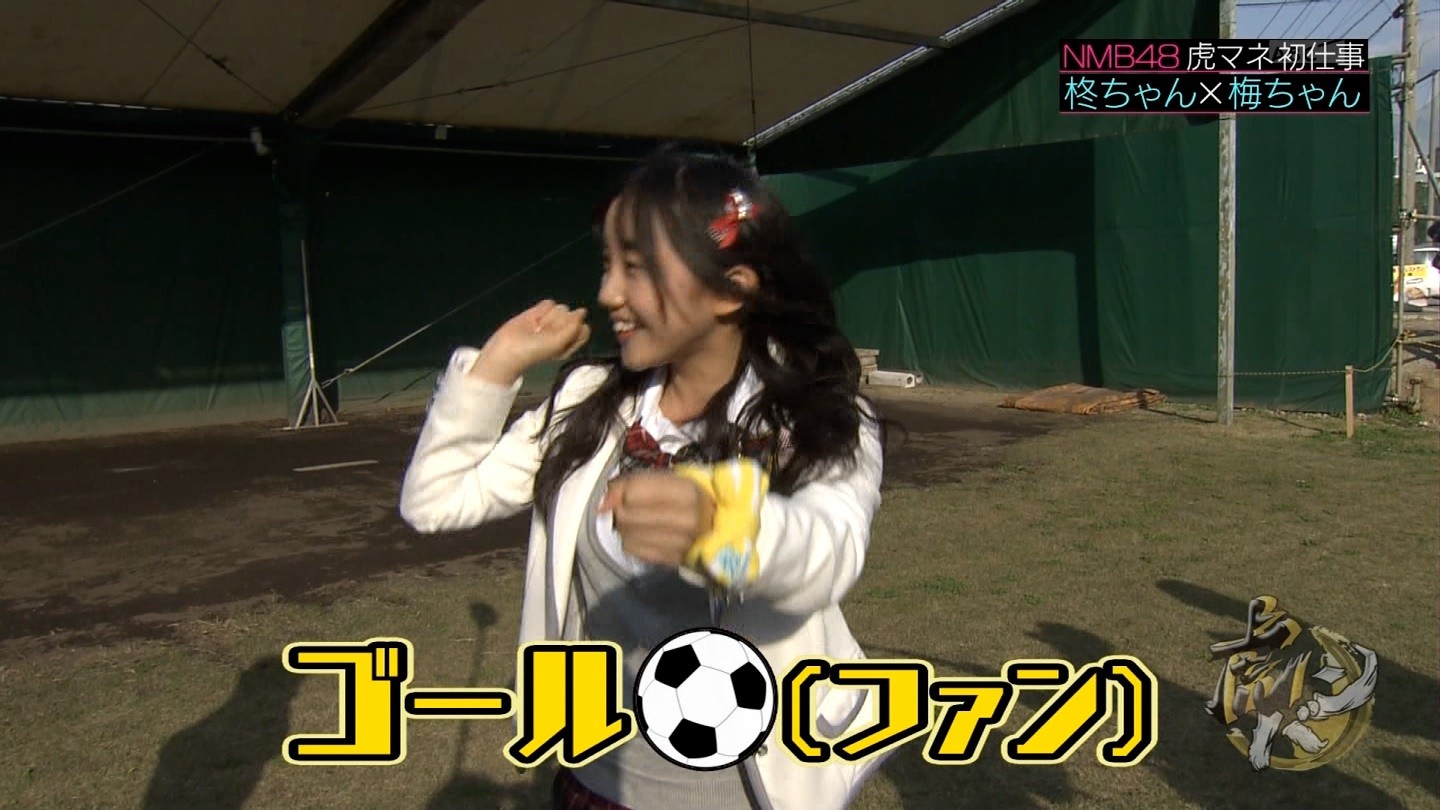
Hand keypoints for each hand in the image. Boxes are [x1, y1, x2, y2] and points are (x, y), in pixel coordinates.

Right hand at [470, 300, 590, 383]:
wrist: (507, 348)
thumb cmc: (535, 351)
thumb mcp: (559, 343)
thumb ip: (574, 327)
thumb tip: (582, 311)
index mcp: (570, 343)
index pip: (583, 328)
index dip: (575, 328)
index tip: (563, 334)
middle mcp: (562, 331)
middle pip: (572, 316)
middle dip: (559, 323)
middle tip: (544, 334)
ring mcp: (551, 320)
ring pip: (561, 308)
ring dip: (549, 317)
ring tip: (537, 329)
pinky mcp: (539, 312)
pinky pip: (548, 303)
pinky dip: (541, 310)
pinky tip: (534, 319)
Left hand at [600, 471, 715, 566]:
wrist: (714, 525)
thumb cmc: (682, 497)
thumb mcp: (663, 479)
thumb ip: (629, 484)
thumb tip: (602, 505)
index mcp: (688, 491)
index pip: (633, 492)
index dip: (620, 491)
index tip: (623, 492)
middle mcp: (687, 519)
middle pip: (626, 516)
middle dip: (620, 511)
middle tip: (630, 508)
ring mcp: (681, 543)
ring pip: (626, 535)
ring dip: (625, 528)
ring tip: (639, 522)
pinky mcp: (672, 561)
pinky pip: (632, 550)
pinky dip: (631, 542)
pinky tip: (643, 536)